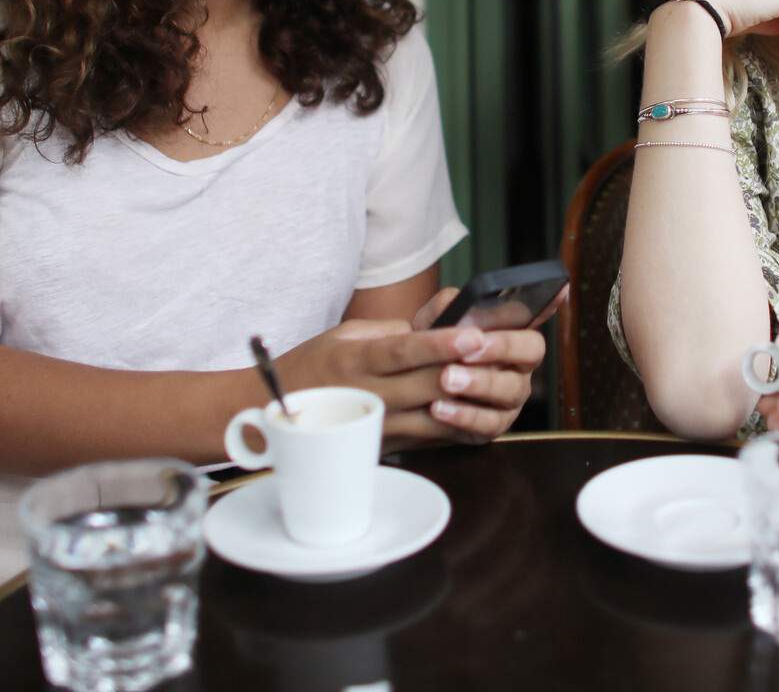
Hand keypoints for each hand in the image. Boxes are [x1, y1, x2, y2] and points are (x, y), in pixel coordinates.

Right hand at [275, 317, 493, 447]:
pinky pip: (430, 437)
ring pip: (435, 415)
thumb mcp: (342, 336)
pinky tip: (482, 409)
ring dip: (470, 399)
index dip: (440, 344)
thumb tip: (428, 332)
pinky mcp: (385, 445)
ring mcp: (379, 425)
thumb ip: (386, 333)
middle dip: (468, 370)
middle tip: (502, 354)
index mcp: (357, 360)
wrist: (276, 413)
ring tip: (500, 380)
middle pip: (428, 385)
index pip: (404, 351)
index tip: (472, 334)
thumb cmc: (312, 366)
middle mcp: (369, 395)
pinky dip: (458, 423)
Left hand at [403, 285, 563, 441]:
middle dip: (503, 347)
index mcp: (510, 334)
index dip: (549, 305)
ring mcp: (510, 398)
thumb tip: (458, 301)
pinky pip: (487, 423)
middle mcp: (519, 366)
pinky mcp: (493, 426)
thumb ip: (446, 306)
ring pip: (510, 390)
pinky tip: (439, 407)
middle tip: (470, 348)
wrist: (411, 388)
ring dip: (479, 383)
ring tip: (447, 378)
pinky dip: (463, 415)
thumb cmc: (431, 349)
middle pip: (531, 352)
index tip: (557, 291)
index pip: (537, 316)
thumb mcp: (433, 322)